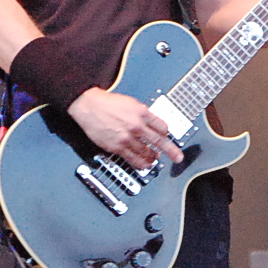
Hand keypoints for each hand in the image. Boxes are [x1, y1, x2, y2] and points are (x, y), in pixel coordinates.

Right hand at [67, 87, 185, 169]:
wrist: (90, 106)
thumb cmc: (108, 103)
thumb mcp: (131, 102)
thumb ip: (143, 114)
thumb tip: (152, 123)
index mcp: (142, 112)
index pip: (162, 126)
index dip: (167, 133)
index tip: (169, 137)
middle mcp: (136, 126)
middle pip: (159, 141)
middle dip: (171, 151)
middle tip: (178, 157)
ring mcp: (127, 138)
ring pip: (146, 153)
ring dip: (153, 158)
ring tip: (156, 160)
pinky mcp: (117, 147)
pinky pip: (133, 159)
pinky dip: (141, 163)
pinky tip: (145, 165)